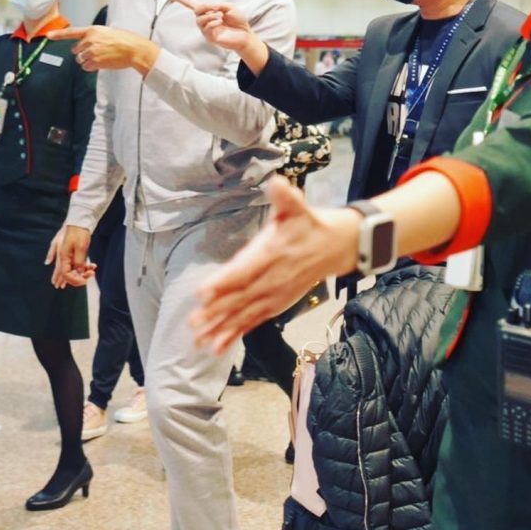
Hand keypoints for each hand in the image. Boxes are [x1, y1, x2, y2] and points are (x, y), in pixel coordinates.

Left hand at [47, 26, 159, 75]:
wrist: (133, 49)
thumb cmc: (124, 40)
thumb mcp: (106, 32)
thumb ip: (93, 36)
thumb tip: (81, 46)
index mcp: (92, 30)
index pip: (71, 32)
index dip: (58, 35)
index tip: (48, 36)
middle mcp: (89, 40)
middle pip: (76, 50)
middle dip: (83, 52)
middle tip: (97, 52)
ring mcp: (91, 51)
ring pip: (81, 60)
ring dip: (88, 60)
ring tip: (102, 57)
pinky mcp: (95, 62)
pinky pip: (86, 67)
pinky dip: (92, 67)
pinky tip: (102, 63)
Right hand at [49, 225, 96, 288]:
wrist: (81, 221)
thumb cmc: (79, 232)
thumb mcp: (81, 247)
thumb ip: (79, 262)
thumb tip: (80, 273)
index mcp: (63, 256)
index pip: (66, 274)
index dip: (75, 280)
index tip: (85, 280)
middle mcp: (65, 258)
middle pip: (69, 274)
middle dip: (79, 278)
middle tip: (90, 277)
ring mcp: (69, 256)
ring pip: (74, 270)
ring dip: (84, 273)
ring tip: (93, 271)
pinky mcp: (75, 254)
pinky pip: (79, 264)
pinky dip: (86, 266)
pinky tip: (93, 266)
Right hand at [167, 0, 267, 71]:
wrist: (245, 34)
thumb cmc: (238, 21)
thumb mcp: (230, 7)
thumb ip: (219, 4)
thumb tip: (210, 7)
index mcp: (207, 11)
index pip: (190, 4)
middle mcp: (204, 20)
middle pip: (196, 10)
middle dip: (205, 6)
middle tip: (217, 7)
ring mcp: (205, 29)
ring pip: (199, 20)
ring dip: (210, 15)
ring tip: (220, 16)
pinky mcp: (209, 37)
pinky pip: (206, 28)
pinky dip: (213, 22)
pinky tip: (220, 22)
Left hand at [189, 176, 359, 353]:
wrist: (337, 247)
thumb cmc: (310, 225)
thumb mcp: (298, 207)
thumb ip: (285, 196)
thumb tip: (277, 183)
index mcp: (272, 254)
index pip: (244, 270)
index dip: (223, 282)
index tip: (202, 292)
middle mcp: (272, 279)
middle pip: (239, 297)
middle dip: (215, 311)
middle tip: (193, 323)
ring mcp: (274, 295)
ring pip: (244, 314)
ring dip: (221, 327)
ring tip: (200, 341)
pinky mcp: (276, 304)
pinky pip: (253, 321)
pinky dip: (236, 334)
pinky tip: (219, 346)